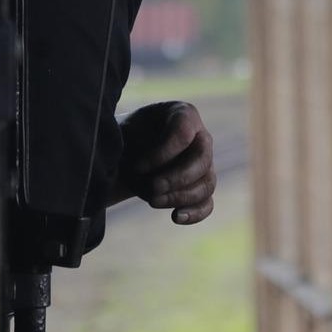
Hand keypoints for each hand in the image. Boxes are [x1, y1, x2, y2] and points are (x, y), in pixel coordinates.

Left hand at [118, 100, 215, 224]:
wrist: (125, 154)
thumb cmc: (126, 137)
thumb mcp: (126, 129)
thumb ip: (132, 139)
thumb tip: (137, 164)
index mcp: (184, 114)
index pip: (184, 133)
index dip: (162, 154)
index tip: (138, 166)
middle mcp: (201, 138)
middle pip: (202, 159)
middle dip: (176, 178)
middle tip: (152, 187)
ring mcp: (205, 165)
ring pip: (206, 184)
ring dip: (180, 196)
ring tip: (152, 201)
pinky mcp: (200, 188)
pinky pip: (207, 203)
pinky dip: (195, 213)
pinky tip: (176, 217)